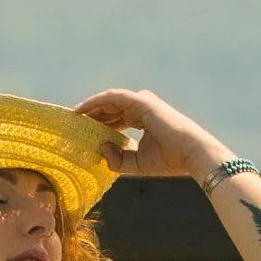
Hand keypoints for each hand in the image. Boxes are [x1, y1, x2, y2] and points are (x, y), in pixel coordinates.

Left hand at [77, 88, 230, 179]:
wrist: (191, 154)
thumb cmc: (169, 160)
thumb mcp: (136, 163)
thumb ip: (118, 158)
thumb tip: (99, 146)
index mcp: (142, 118)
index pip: (114, 118)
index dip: (96, 123)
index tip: (79, 132)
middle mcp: (141, 107)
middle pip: (108, 108)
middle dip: (89, 115)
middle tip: (69, 124)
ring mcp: (141, 102)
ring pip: (108, 101)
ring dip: (89, 108)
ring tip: (71, 117)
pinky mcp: (141, 101)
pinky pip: (112, 98)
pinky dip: (95, 102)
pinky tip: (81, 110)